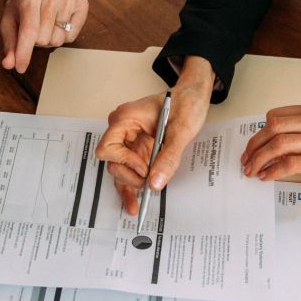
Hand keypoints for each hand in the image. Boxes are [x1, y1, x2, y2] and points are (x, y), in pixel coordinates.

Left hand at [0, 0, 87, 72]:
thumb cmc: (23, 4)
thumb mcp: (9, 20)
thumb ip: (9, 43)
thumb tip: (9, 64)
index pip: (29, 31)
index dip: (24, 53)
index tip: (20, 69)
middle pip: (44, 39)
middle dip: (36, 42)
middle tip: (34, 29)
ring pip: (58, 40)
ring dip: (49, 39)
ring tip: (45, 25)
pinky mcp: (82, 3)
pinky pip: (72, 37)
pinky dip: (63, 36)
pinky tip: (58, 23)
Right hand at [95, 57, 214, 214]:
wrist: (192, 97)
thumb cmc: (185, 103)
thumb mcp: (181, 130)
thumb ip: (168, 157)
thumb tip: (155, 183)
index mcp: (126, 118)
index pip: (108, 147)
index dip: (124, 162)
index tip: (145, 168)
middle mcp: (122, 130)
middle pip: (113, 162)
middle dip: (129, 177)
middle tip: (150, 183)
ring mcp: (129, 141)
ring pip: (120, 170)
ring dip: (130, 185)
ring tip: (140, 204)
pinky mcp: (137, 150)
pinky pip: (130, 170)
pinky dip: (132, 186)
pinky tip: (135, 202)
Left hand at [239, 101, 300, 203]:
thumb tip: (274, 141)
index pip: (278, 115)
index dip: (258, 132)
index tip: (251, 146)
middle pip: (275, 126)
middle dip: (254, 144)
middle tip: (246, 160)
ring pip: (281, 143)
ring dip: (260, 159)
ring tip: (252, 170)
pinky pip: (293, 163)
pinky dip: (274, 170)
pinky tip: (267, 177)